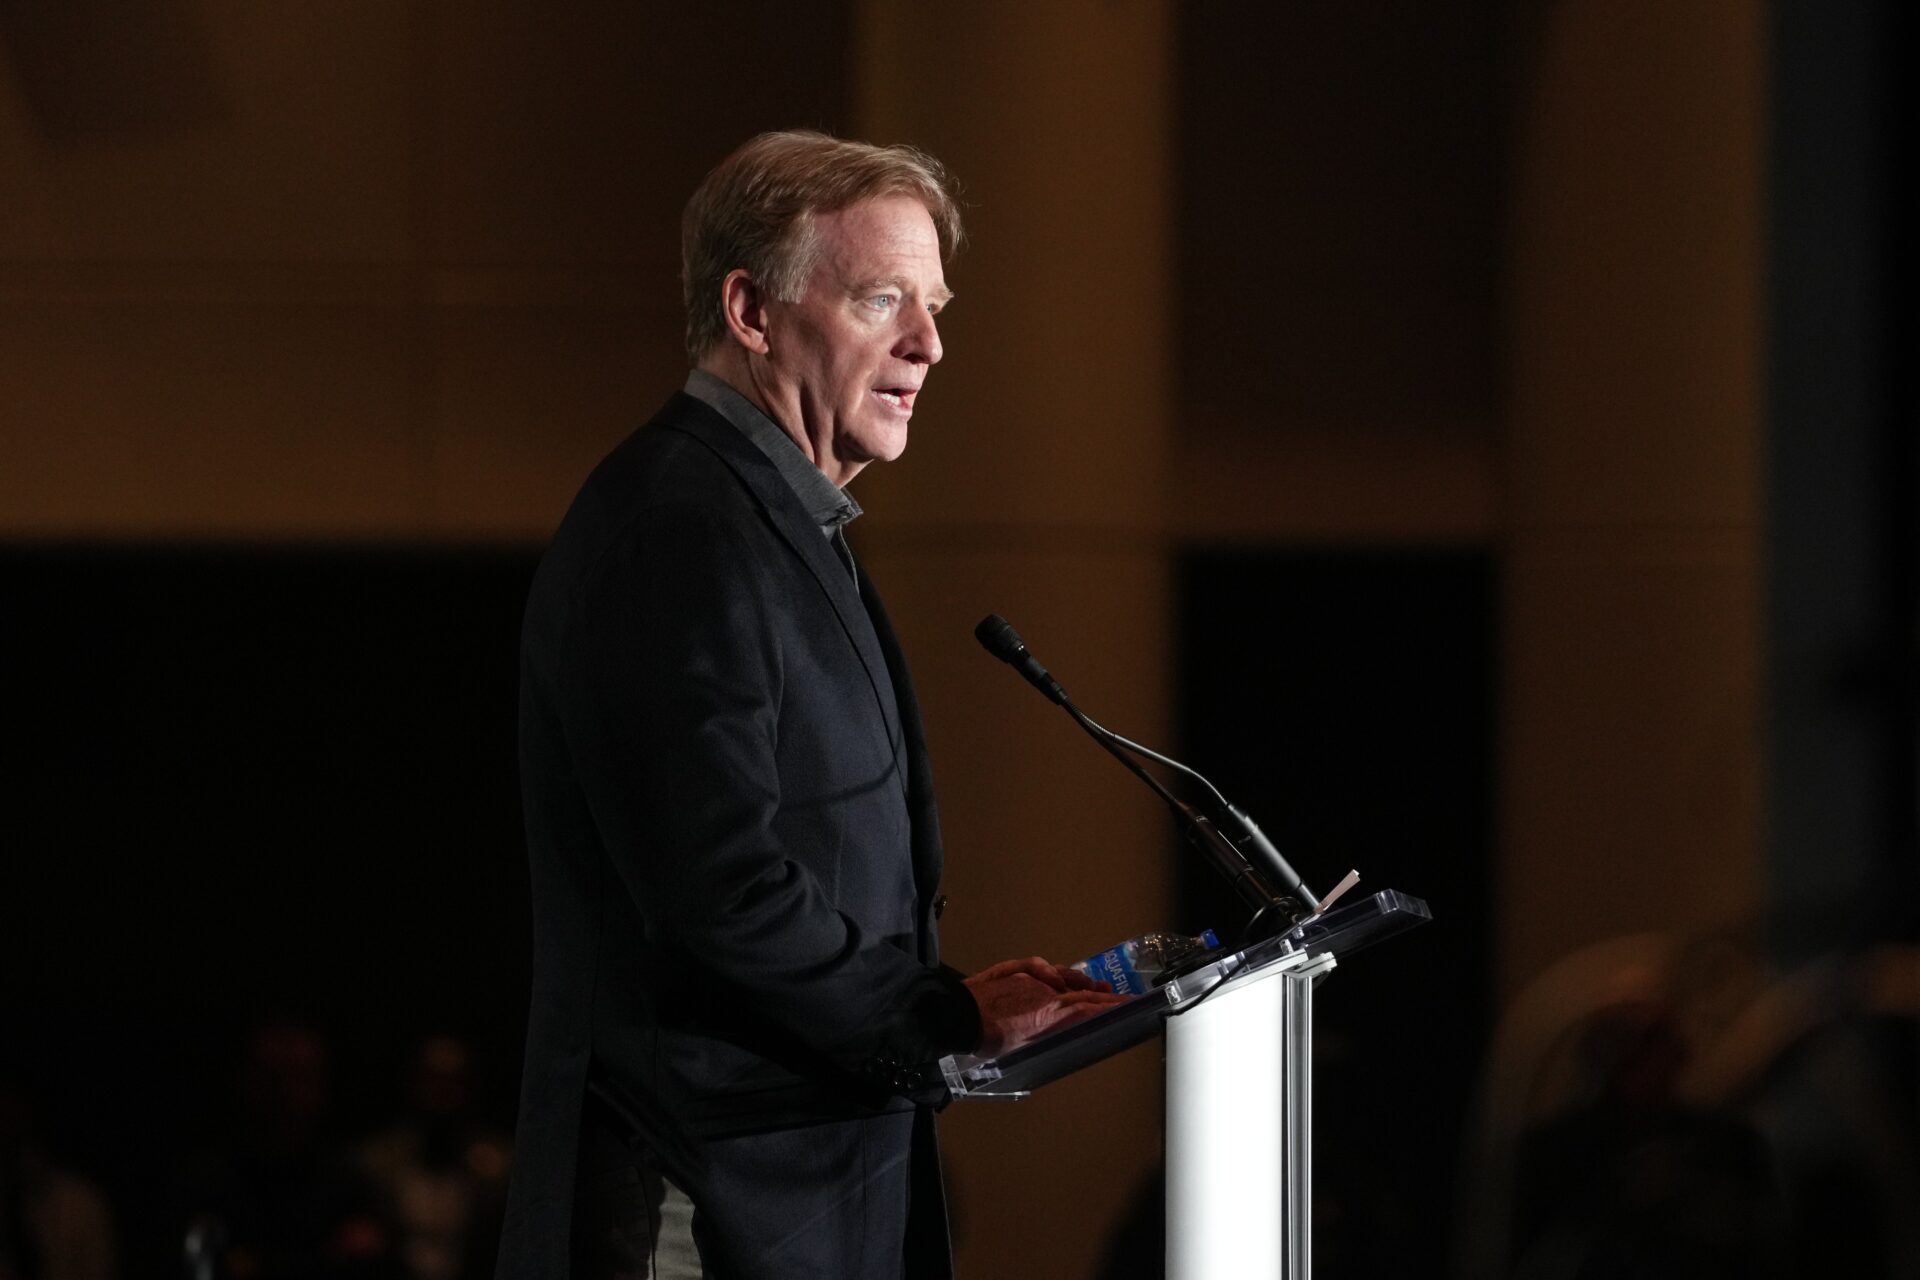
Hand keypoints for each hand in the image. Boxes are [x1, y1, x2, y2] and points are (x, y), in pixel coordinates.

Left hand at [963, 956, 1132, 1057]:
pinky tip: (1055, 975)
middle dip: (1102, 994)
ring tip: (1093, 985)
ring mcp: (1029, 978)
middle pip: (1080, 992)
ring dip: (1079, 982)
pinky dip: (1052, 972)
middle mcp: (1044, 991)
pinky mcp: (1013, 970)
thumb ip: (1046, 1031)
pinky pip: (1039, 968)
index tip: (1128, 1003)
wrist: (956, 1015)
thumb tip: (1062, 1023)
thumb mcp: (1020, 1046)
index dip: (1109, 1006)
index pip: (1087, 1008)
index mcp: (1049, 1013)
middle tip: (1120, 995)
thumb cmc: (985, 1037)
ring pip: (1062, 977)